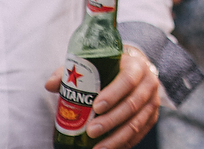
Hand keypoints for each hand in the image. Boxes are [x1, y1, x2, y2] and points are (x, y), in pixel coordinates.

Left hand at [45, 46, 159, 148]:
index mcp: (136, 66)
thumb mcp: (95, 63)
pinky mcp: (152, 116)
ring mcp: (153, 101)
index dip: (113, 94)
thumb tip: (50, 85)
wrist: (135, 69)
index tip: (95, 107)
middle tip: (91, 131)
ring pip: (137, 122)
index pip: (128, 80)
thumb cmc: (110, 67)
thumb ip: (71, 71)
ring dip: (116, 138)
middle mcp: (149, 83)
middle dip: (111, 120)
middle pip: (132, 104)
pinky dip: (125, 143)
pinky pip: (140, 133)